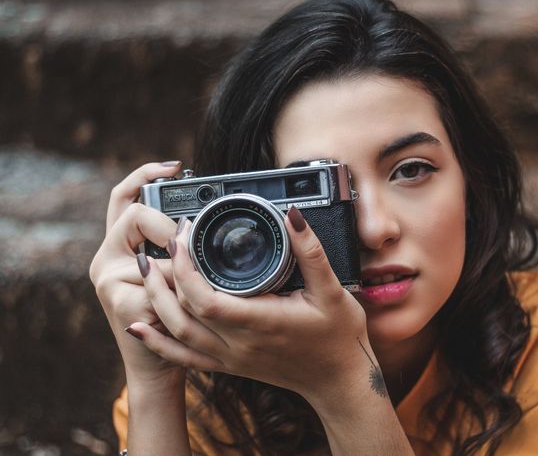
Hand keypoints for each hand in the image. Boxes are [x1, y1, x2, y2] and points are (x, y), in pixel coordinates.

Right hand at [89, 161, 184, 386]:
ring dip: (179, 269)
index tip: (176, 166)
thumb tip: (199, 224)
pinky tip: (186, 308)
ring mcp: (109, 281)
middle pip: (133, 216)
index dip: (145, 175)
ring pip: (152, 251)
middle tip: (187, 242)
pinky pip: (161, 282)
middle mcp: (106, 260)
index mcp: (118, 247)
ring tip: (191, 287)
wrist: (159, 364)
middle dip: (167, 227)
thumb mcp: (173, 274)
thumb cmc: (174, 316)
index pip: (123, 197)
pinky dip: (181, 292)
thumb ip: (177, 247)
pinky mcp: (120, 301)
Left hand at [127, 207, 371, 401]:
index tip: (182, 236)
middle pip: (183, 313)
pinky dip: (158, 341)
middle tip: (160, 242)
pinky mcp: (230, 366)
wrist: (339, 381)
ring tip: (146, 269)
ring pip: (178, 333)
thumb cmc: (338, 335)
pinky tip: (140, 326)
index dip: (185, 267)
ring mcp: (231, 358)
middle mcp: (239, 344)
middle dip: (164, 275)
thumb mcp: (332, 289)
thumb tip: (292, 215)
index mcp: (260, 322)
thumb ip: (310, 251)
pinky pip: (185, 356)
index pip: (205, 299)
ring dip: (157, 301)